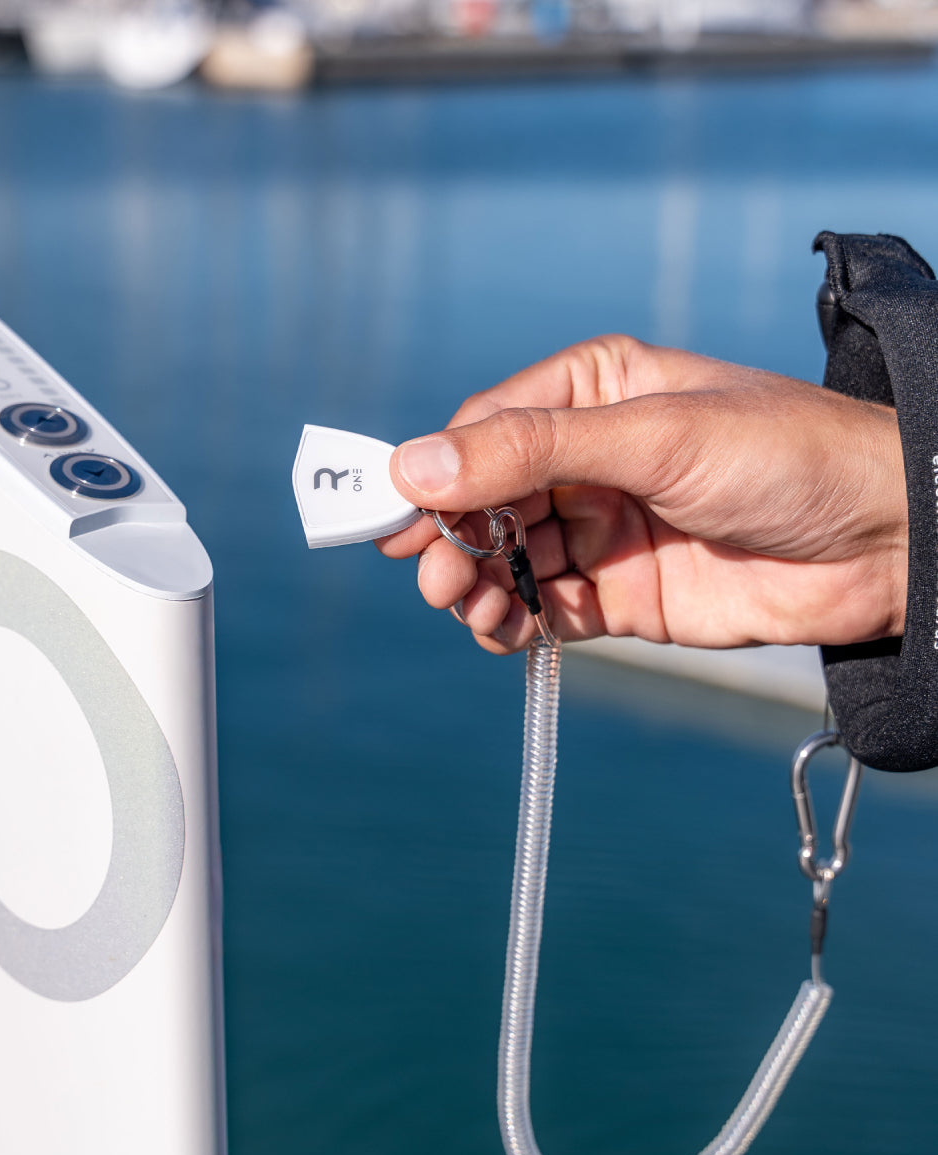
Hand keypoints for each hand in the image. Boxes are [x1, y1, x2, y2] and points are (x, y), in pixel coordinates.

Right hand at [376, 336, 907, 655]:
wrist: (888, 543)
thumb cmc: (786, 456)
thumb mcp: (650, 437)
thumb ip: (529, 452)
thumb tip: (414, 467)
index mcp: (592, 392)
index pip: (484, 430)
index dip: (433, 475)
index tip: (394, 519)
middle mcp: (586, 460)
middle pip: (484, 501)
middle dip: (453, 540)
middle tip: (435, 578)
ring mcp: (600, 528)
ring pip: (504, 560)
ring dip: (476, 587)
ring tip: (469, 611)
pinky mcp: (617, 593)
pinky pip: (541, 608)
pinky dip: (511, 624)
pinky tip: (501, 634)